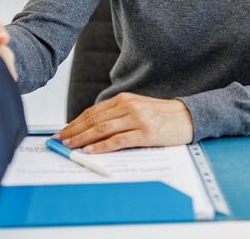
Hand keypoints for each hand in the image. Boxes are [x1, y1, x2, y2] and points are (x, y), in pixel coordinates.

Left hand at [56, 93, 193, 153]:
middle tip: (60, 139)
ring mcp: (137, 119)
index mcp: (124, 99)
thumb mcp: (137, 109)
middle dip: (74, 130)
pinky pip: (118, 140)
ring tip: (70, 145)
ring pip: (102, 128)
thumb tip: (92, 128)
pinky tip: (90, 150)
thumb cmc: (162, 116)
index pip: (93, 111)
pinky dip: (102, 146)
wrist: (188, 117)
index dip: (75, 121)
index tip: (63, 130)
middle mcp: (128, 107)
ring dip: (83, 138)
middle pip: (94, 119)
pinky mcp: (145, 133)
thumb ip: (118, 115)